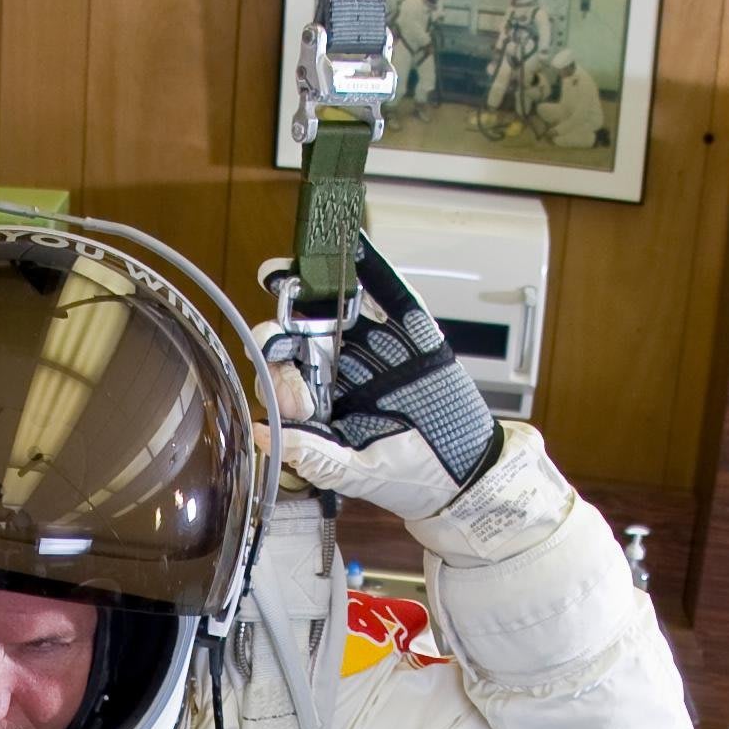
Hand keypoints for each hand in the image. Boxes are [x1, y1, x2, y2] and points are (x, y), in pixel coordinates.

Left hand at [265, 238, 498, 516]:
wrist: (466, 472)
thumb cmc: (411, 479)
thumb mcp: (358, 472)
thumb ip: (314, 456)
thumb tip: (261, 434)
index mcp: (325, 408)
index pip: (290, 381)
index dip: (277, 370)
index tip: (272, 363)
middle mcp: (346, 376)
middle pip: (307, 342)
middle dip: (287, 331)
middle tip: (278, 326)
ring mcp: (378, 351)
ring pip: (341, 314)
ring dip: (318, 290)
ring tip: (297, 270)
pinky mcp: (413, 334)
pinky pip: (391, 298)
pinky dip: (374, 272)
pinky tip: (355, 248)